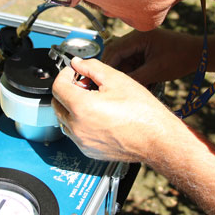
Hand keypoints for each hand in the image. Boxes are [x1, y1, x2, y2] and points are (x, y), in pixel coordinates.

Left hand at [51, 57, 183, 161]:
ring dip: (72, 107)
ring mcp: (82, 141)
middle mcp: (78, 127)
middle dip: (67, 90)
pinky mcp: (89, 150)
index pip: (57, 87)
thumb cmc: (143, 113)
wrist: (157, 139)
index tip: (74, 72)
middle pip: (58, 104)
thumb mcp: (117, 80)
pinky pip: (76, 133)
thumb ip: (92, 67)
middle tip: (85, 83)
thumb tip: (78, 63)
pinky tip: (98, 115)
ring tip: (94, 99)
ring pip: (65, 120)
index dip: (65, 75)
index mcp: (82, 107)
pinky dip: (80, 122)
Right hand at [102, 28, 202, 85]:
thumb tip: (116, 86)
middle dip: (115, 70)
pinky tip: (140, 80)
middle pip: (116, 54)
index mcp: (138, 37)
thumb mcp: (156, 71)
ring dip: (125, 72)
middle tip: (112, 85)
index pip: (114, 50)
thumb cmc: (180, 59)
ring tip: (131, 84)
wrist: (199, 54)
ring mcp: (140, 44)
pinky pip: (131, 62)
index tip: (102, 81)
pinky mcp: (144, 50)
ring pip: (123, 60)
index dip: (106, 66)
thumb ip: (134, 77)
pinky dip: (133, 72)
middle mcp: (136, 37)